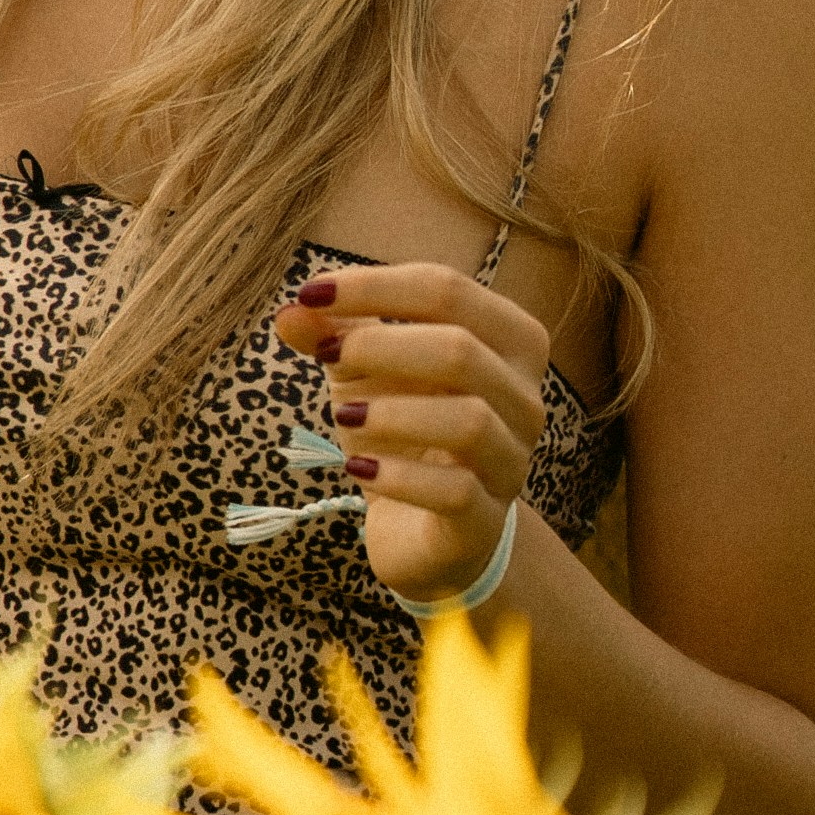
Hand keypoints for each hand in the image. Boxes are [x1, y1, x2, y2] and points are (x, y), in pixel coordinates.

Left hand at [270, 260, 548, 600]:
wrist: (425, 529)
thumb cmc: (403, 428)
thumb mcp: (364, 372)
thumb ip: (335, 334)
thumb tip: (290, 313)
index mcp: (508, 341)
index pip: (448, 290)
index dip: (375, 285)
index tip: (310, 292)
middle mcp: (524, 399)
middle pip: (461, 350)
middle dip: (381, 345)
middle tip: (326, 353)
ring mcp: (512, 462)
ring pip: (470, 421)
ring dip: (393, 411)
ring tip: (342, 413)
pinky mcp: (486, 520)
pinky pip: (456, 491)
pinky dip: (399, 476)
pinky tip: (358, 467)